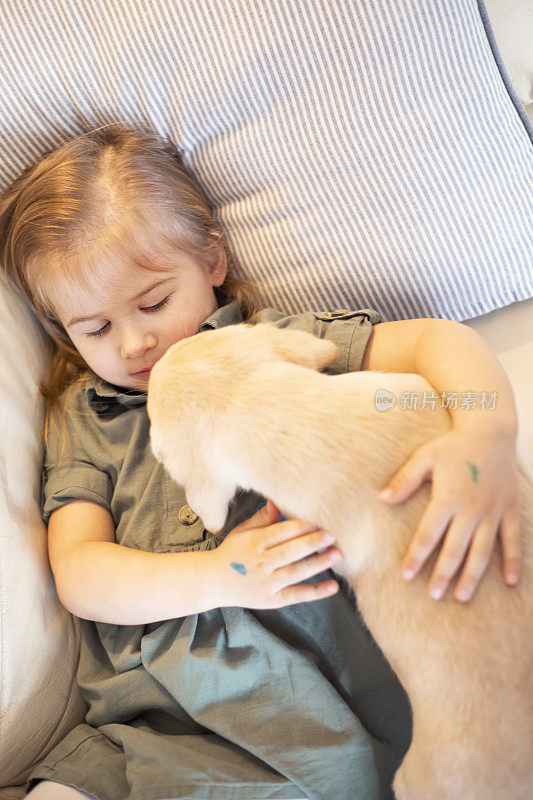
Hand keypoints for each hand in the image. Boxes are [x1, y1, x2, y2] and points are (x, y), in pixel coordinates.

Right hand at [214, 499, 341, 608]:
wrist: (212, 582)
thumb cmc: (232, 552)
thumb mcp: (243, 531)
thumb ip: (262, 518)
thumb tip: (278, 500)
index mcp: (255, 543)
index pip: (281, 532)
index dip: (302, 525)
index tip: (320, 518)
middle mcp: (261, 563)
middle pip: (291, 551)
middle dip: (313, 542)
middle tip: (333, 534)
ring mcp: (267, 583)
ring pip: (296, 572)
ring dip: (318, 563)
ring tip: (337, 554)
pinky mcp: (272, 600)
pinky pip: (297, 595)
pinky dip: (316, 592)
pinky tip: (333, 586)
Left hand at [379, 428, 519, 601]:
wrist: (491, 432)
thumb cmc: (453, 445)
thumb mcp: (425, 457)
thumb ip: (405, 480)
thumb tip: (383, 499)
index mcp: (448, 497)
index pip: (428, 534)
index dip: (416, 556)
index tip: (406, 575)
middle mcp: (472, 508)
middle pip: (455, 549)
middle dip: (443, 574)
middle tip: (433, 595)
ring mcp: (493, 511)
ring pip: (483, 551)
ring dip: (472, 576)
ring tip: (462, 597)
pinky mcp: (510, 510)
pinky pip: (513, 540)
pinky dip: (513, 561)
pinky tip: (509, 582)